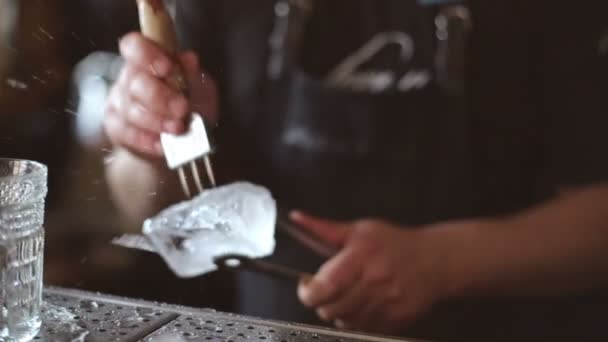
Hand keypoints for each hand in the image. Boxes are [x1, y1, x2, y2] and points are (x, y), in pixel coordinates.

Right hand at [104, 32, 217, 159]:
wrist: (181, 145)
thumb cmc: (190, 110)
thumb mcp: (200, 90)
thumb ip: (194, 76)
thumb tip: (189, 59)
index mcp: (149, 61)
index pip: (134, 46)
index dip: (147, 54)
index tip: (167, 68)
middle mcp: (130, 78)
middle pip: (136, 82)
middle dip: (160, 97)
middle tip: (182, 108)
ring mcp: (120, 103)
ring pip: (131, 110)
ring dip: (157, 121)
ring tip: (178, 128)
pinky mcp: (116, 128)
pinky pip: (126, 133)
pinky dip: (147, 140)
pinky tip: (162, 144)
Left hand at [292, 211, 443, 334]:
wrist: (435, 261)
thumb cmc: (395, 243)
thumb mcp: (359, 230)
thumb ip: (325, 229)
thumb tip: (298, 218)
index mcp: (361, 257)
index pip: (325, 286)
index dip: (308, 291)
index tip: (307, 283)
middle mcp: (374, 282)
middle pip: (330, 309)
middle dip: (322, 301)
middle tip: (326, 289)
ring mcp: (386, 304)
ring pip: (345, 322)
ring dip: (339, 312)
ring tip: (346, 295)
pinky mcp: (396, 321)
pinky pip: (364, 329)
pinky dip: (356, 320)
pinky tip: (361, 304)